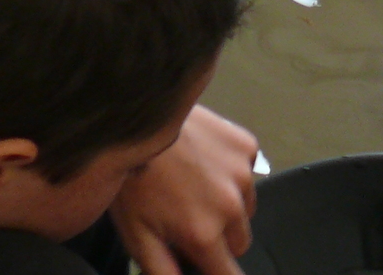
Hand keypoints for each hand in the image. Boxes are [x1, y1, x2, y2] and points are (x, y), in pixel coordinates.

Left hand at [111, 104, 256, 274]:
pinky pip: (248, 174)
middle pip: (240, 243)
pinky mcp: (247, 146)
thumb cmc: (133, 181)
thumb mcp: (137, 237)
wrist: (139, 123)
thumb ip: (164, 271)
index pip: (229, 274)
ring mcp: (243, 172)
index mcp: (204, 233)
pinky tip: (205, 163)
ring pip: (247, 209)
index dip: (220, 274)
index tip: (212, 267)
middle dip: (220, 241)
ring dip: (228, 208)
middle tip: (191, 223)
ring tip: (196, 189)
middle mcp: (231, 205)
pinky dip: (232, 176)